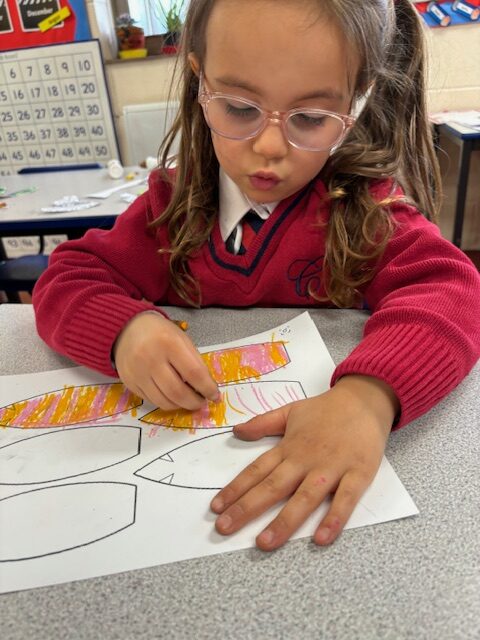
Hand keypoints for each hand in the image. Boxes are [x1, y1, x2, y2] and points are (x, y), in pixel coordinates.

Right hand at [113, 312, 218, 409]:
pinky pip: (152, 401)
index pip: (194, 373)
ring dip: (181, 405)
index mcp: (169, 343)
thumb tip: (208, 389)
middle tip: (202, 402)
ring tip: (188, 401)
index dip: (207, 388)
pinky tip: (172, 396)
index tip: (215, 396)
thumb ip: (195, 362)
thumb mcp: (182, 340)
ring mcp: (138, 373)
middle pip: (178, 392)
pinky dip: (166, 402)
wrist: (127, 329)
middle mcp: (151, 359)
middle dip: (194, 402)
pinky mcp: (129, 383)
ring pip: (164, 401)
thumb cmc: (161, 334)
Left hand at [211, 375, 397, 549]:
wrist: (366, 399)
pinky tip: (320, 539)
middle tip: (224, 528)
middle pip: (273, 487)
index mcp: (289, 446)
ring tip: (264, 542)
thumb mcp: (291, 411)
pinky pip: (345, 500)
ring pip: (305, 498)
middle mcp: (306, 459)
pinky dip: (334, 519)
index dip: (235, 488)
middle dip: (247, 508)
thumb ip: (264, 423)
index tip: (216, 507)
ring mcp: (332, 467)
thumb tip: (236, 431)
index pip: (257, 470)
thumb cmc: (327, 409)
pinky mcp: (358, 473)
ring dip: (284, 521)